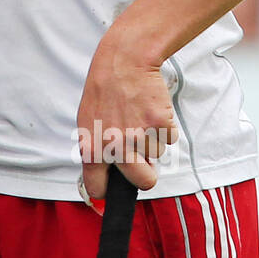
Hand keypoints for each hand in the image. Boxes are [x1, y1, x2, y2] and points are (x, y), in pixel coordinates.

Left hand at [75, 32, 177, 201]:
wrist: (123, 61)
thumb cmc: (104, 91)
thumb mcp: (89, 122)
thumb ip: (98, 150)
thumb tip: (112, 176)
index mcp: (93, 148)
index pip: (97, 187)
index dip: (107, 194)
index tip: (112, 196)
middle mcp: (116, 147)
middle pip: (144, 182)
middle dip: (148, 176)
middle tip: (145, 162)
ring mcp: (139, 137)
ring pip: (157, 156)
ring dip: (152, 141)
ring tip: (139, 117)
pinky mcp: (160, 125)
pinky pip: (169, 138)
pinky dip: (164, 127)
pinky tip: (150, 110)